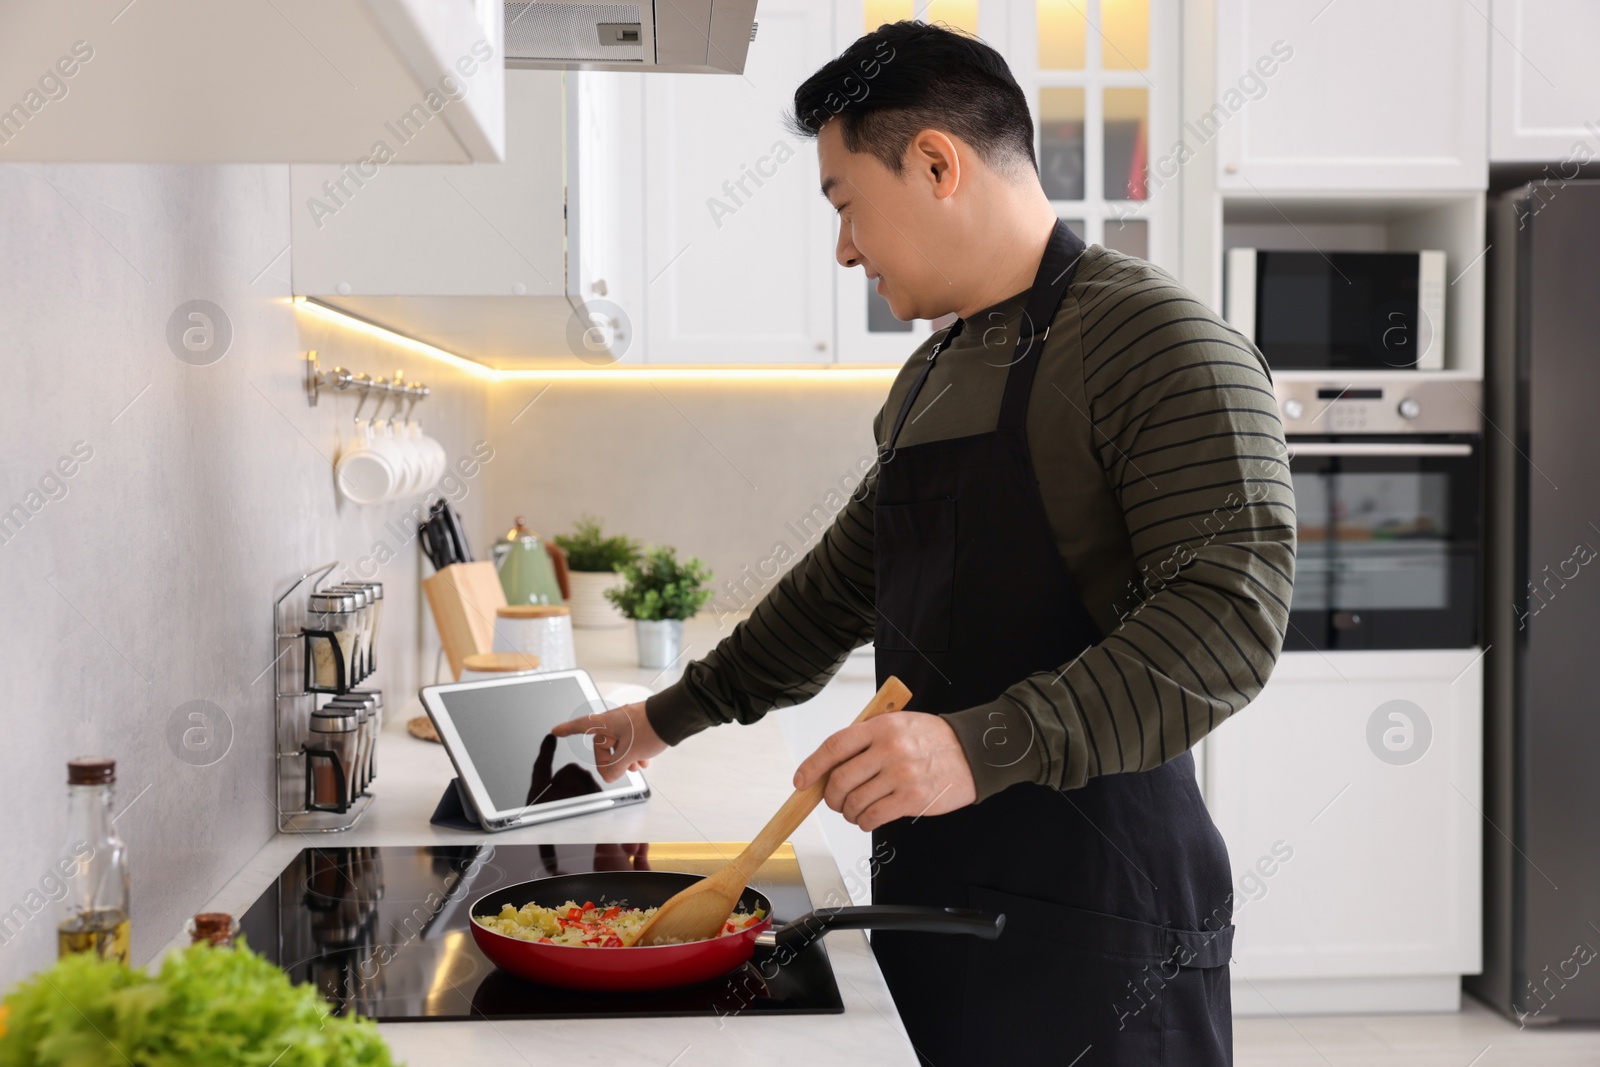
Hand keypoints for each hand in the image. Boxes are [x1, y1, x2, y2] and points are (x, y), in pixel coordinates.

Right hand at [550, 701, 664, 782]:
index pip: (580, 726)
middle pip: (603, 744)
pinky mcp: (641, 725)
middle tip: (621, 771)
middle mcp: (615, 720)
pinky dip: (635, 752)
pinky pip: (631, 741)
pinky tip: (644, 761)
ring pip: (619, 745)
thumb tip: (609, 776)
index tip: (555, 731)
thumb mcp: (629, 753)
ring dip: (626, 758)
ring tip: (637, 766)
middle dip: (611, 760)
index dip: (566, 730)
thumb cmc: (650, 728)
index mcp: (606, 723)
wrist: (675, 716)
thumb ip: (615, 767)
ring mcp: (628, 722)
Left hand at [792, 711, 976, 831]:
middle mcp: (889, 749)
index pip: (835, 746)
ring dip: (848, 812)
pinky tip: (869, 818)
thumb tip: (830, 766)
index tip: (801, 781)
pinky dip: (864, 821)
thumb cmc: (932, 739)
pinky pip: (873, 817)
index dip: (812, 766)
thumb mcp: (897, 724)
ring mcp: (901, 775)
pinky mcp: (912, 799)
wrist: (973, 753)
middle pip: (840, 779)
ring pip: (855, 802)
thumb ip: (866, 740)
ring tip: (855, 810)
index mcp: (880, 726)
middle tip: (835, 801)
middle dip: (831, 797)